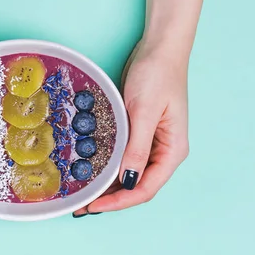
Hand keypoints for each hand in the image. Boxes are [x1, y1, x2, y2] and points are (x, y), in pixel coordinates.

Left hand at [74, 40, 189, 215]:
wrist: (159, 48)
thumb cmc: (158, 75)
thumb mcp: (145, 111)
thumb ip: (137, 147)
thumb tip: (128, 180)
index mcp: (172, 151)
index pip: (146, 188)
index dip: (119, 202)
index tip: (93, 206)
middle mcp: (165, 152)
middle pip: (137, 186)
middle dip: (110, 199)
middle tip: (81, 204)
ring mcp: (153, 144)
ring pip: (129, 175)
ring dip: (108, 186)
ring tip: (82, 193)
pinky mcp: (141, 134)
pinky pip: (124, 158)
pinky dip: (109, 168)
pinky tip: (91, 171)